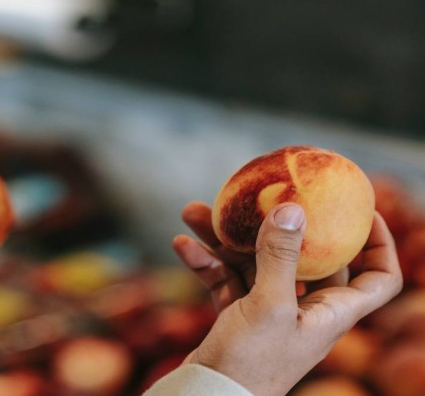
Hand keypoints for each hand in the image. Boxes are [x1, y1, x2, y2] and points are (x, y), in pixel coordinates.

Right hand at [173, 202, 402, 395]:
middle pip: (305, 257)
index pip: (378, 278)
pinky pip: (226, 279)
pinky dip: (205, 262)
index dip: (379, 244)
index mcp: (331, 311)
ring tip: (194, 212)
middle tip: (263, 196)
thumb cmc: (251, 364)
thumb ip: (281, 257)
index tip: (361, 211)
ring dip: (224, 239)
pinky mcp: (238, 314)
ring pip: (254, 262)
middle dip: (279, 225)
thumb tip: (292, 209)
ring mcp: (269, 310)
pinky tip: (182, 245)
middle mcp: (305, 308)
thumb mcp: (270, 306)